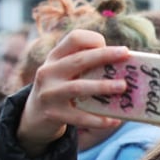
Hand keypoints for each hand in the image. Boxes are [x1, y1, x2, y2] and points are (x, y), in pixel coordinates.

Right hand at [18, 29, 126, 155]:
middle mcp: (49, 72)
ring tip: (123, 86)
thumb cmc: (60, 89)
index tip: (115, 49)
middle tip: (125, 54)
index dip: (95, 40)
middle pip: (79, 60)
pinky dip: (98, 120)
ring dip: (103, 86)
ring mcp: (49, 93)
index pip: (74, 38)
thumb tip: (122, 65)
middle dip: (104, 56)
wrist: (34, 116)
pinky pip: (80, 117)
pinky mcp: (53, 114)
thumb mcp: (64, 71)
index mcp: (54, 57)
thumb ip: (85, 64)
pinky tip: (114, 120)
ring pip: (78, 87)